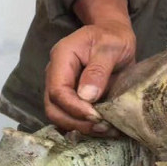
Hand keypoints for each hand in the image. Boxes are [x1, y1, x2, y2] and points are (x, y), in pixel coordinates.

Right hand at [44, 21, 135, 135]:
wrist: (113, 35)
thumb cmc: (112, 37)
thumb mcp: (110, 47)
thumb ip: (98, 69)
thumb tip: (87, 97)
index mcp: (62, 57)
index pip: (57, 90)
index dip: (74, 108)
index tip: (96, 116)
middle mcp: (56, 74)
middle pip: (53, 108)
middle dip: (76, 122)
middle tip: (102, 127)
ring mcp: (62, 87)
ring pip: (60, 116)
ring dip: (81, 128)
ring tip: (105, 130)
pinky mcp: (71, 97)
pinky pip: (71, 117)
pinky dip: (85, 126)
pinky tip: (103, 129)